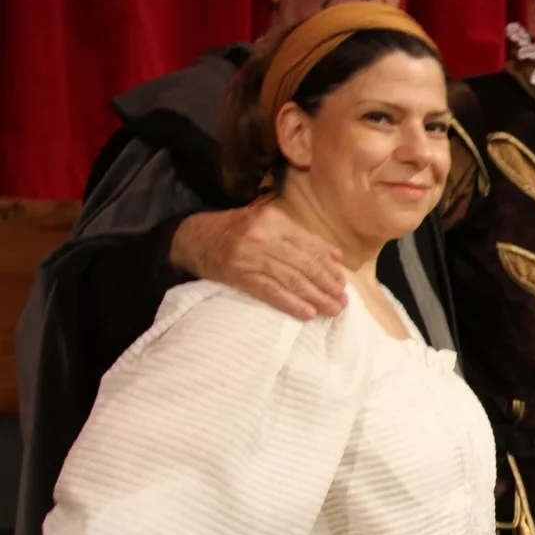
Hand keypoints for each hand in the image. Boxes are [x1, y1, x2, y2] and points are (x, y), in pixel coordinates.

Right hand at [170, 202, 345, 319]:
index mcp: (274, 220)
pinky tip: (308, 314)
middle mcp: (263, 236)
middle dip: (327, 285)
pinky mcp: (239, 276)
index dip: (329, 267)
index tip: (343, 282)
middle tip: (343, 301)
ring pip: (292, 280)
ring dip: (316, 298)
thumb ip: (301, 237)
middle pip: (304, 265)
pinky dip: (292, 304)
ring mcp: (250, 257)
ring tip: (333, 309)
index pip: (310, 247)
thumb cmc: (235, 230)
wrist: (192, 238)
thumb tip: (335, 256)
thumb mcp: (267, 223)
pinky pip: (271, 293)